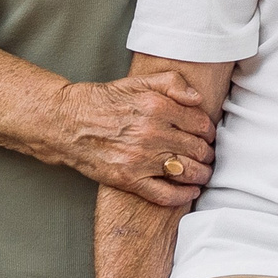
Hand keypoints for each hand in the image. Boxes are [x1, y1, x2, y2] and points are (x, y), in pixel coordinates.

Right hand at [55, 72, 216, 204]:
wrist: (68, 123)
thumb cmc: (105, 101)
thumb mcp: (140, 82)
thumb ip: (173, 83)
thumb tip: (198, 99)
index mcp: (158, 107)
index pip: (201, 125)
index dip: (209, 132)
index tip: (207, 136)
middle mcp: (152, 133)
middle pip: (198, 149)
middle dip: (208, 154)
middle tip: (207, 156)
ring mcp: (141, 159)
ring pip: (187, 172)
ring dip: (201, 174)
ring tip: (203, 173)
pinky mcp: (129, 179)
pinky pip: (165, 194)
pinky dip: (183, 195)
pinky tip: (190, 191)